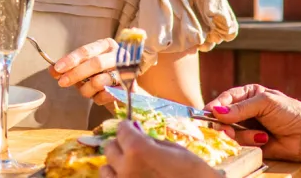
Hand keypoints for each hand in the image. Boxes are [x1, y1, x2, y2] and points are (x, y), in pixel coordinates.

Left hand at [50, 38, 119, 105]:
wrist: (124, 90)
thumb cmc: (101, 75)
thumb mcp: (83, 68)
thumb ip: (68, 68)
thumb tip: (52, 70)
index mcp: (105, 45)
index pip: (86, 50)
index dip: (70, 59)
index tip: (57, 68)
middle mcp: (118, 55)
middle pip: (95, 63)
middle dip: (76, 74)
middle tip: (62, 82)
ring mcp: (126, 71)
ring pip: (100, 81)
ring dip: (86, 89)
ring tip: (84, 91)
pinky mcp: (130, 88)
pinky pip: (107, 95)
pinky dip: (97, 98)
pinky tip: (97, 96)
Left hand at [100, 120, 218, 177]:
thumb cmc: (195, 174)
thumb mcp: (176, 151)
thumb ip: (152, 142)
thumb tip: (138, 134)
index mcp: (138, 150)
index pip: (121, 130)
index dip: (127, 128)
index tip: (131, 128)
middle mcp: (125, 167)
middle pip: (110, 148)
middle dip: (121, 145)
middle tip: (133, 148)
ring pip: (106, 169)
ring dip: (116, 165)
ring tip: (131, 168)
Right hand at [207, 84, 300, 162]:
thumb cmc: (290, 113)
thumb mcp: (265, 103)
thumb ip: (240, 108)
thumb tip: (216, 112)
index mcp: (249, 94)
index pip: (226, 98)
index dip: (216, 105)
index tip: (208, 113)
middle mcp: (245, 110)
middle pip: (223, 116)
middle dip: (225, 124)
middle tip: (228, 131)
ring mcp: (248, 127)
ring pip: (230, 131)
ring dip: (241, 135)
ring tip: (259, 137)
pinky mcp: (251, 143)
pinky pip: (239, 143)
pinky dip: (247, 143)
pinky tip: (262, 141)